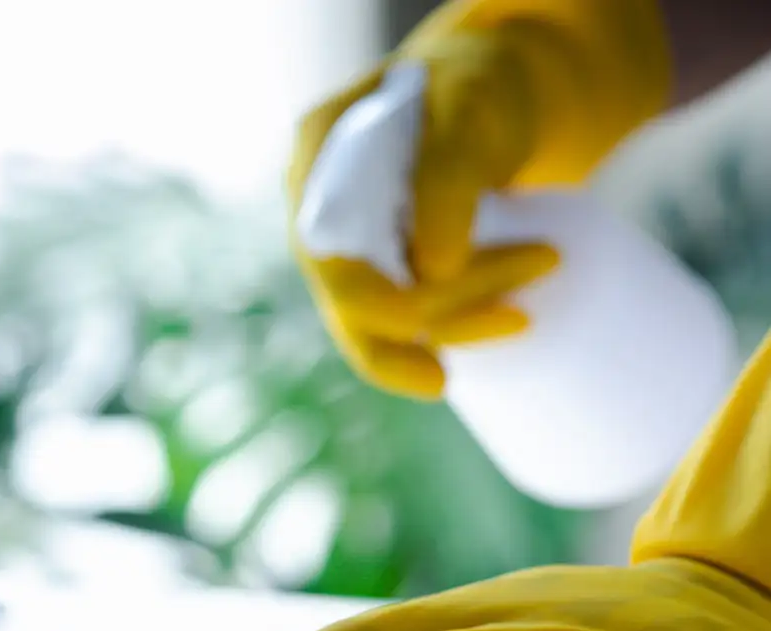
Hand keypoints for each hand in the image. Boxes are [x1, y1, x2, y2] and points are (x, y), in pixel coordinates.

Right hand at [287, 0, 670, 399]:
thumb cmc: (480, 89)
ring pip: (373, 324)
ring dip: (449, 332)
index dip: (381, 301)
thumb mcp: (470, 108)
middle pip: (350, 299)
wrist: (490, 97)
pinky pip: (398, 322)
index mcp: (316, 158)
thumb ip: (447, 177)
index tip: (463, 305)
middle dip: (435, 319)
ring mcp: (347, 245)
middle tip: (520, 318)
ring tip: (521, 319)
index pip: (329, 251)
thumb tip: (434, 271)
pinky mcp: (380, 269)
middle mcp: (318, 210)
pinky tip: (492, 331)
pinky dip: (446, 333)